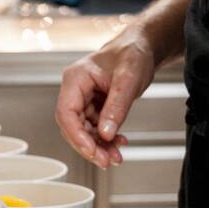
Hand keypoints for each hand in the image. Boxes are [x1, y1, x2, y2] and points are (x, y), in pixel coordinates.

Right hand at [55, 29, 154, 167]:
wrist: (143, 47)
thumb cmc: (133, 54)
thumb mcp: (128, 80)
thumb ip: (117, 107)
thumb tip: (106, 134)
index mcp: (75, 78)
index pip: (66, 113)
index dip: (76, 135)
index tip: (92, 150)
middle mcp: (75, 89)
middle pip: (72, 126)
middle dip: (89, 146)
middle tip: (106, 161)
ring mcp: (84, 98)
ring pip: (84, 130)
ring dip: (98, 146)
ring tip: (115, 157)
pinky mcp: (95, 105)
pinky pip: (95, 127)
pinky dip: (106, 138)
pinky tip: (118, 143)